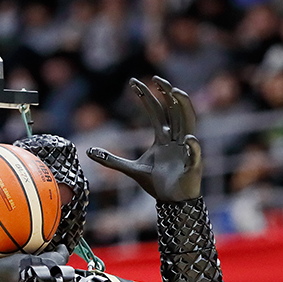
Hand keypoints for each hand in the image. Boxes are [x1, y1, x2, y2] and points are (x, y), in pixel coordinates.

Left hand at [87, 76, 202, 202]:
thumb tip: (88, 151)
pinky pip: (194, 155)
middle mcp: (177, 138)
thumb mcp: (131, 170)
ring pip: (189, 123)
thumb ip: (112, 160)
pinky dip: (192, 148)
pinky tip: (189, 140)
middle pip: (174, 110)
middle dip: (167, 93)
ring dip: (184, 107)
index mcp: (164, 137)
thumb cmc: (157, 184)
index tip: (133, 82)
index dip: (146, 96)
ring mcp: (187, 150)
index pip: (156, 111)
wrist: (172, 203)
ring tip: (176, 92)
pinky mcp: (193, 165)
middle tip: (156, 78)